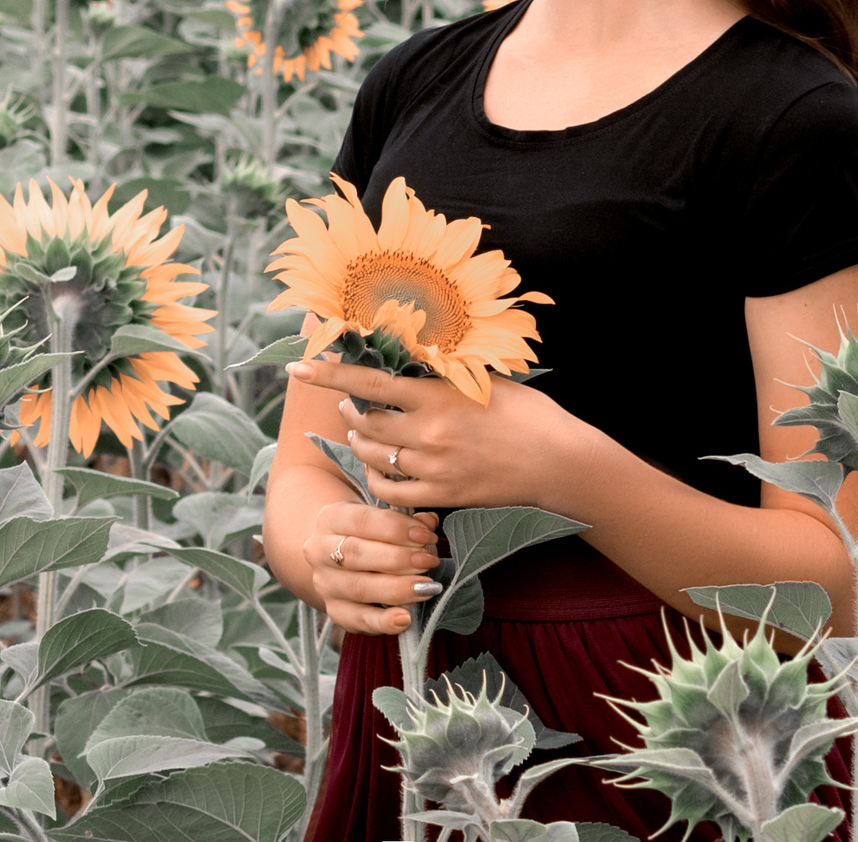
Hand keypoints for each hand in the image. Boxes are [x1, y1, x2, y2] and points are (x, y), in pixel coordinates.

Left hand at [289, 357, 582, 512]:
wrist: (558, 461)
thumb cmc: (528, 413)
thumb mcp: (484, 380)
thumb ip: (442, 374)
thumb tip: (409, 360)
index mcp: (437, 396)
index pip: (370, 383)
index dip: (330, 374)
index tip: (300, 366)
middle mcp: (427, 433)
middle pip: (364, 422)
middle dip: (350, 411)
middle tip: (351, 404)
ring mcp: (432, 468)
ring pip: (372, 456)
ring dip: (362, 443)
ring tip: (367, 433)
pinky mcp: (441, 497)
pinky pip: (389, 492)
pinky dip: (378, 479)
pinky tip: (383, 469)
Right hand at [304, 499, 443, 635]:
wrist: (342, 558)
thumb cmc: (371, 533)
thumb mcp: (384, 517)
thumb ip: (408, 519)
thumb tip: (428, 522)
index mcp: (331, 518)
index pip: (362, 521)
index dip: (396, 528)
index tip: (426, 535)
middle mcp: (319, 550)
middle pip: (356, 554)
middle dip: (398, 559)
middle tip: (429, 561)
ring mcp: (325, 584)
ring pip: (358, 588)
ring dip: (397, 589)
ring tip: (427, 587)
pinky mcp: (334, 611)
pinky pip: (358, 620)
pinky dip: (383, 622)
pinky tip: (406, 618)